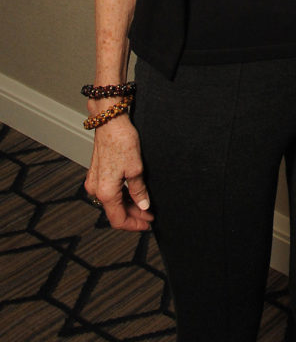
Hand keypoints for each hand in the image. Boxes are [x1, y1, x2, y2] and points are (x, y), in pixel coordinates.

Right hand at [85, 114, 152, 231]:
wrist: (110, 121)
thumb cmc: (121, 140)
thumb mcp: (136, 168)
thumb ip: (139, 190)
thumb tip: (143, 205)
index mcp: (106, 192)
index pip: (118, 219)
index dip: (134, 225)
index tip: (147, 224)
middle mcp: (96, 190)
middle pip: (115, 211)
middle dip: (133, 215)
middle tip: (149, 215)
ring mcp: (94, 181)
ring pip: (112, 202)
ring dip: (128, 206)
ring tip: (144, 205)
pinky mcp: (96, 173)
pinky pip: (109, 191)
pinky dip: (121, 196)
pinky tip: (133, 194)